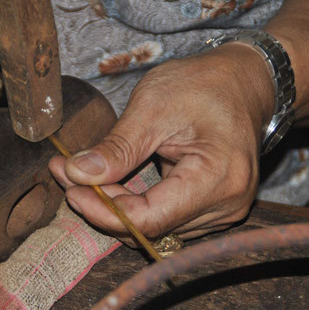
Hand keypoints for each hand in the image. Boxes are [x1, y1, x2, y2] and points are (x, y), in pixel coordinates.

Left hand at [49, 43, 274, 243]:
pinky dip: (133, 204)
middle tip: (66, 174)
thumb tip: (77, 174)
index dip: (104, 210)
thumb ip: (116, 147)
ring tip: (84, 174)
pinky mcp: (212, 209)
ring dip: (115, 206)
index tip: (70, 187)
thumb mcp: (152, 107)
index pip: (150, 218)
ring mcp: (222, 211)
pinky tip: (110, 182)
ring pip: (153, 227)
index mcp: (218, 178)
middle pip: (150, 227)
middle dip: (103, 206)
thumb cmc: (203, 85)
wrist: (241, 82)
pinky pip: (164, 218)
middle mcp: (227, 205)